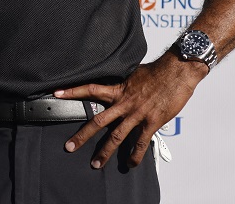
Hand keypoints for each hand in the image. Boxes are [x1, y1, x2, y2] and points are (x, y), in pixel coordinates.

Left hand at [54, 53, 206, 168]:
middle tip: (69, 146)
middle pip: (98, 121)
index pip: (90, 89)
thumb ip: (125, 84)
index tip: (56, 93)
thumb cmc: (159, 70)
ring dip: (105, 152)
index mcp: (119, 89)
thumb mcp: (135, 73)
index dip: (72, 91)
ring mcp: (137, 114)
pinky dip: (134, 155)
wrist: (177, 71)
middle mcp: (124, 103)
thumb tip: (120, 85)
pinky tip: (130, 164)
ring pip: (116, 137)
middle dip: (82, 135)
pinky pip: (140, 143)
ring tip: (96, 164)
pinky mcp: (151, 122)